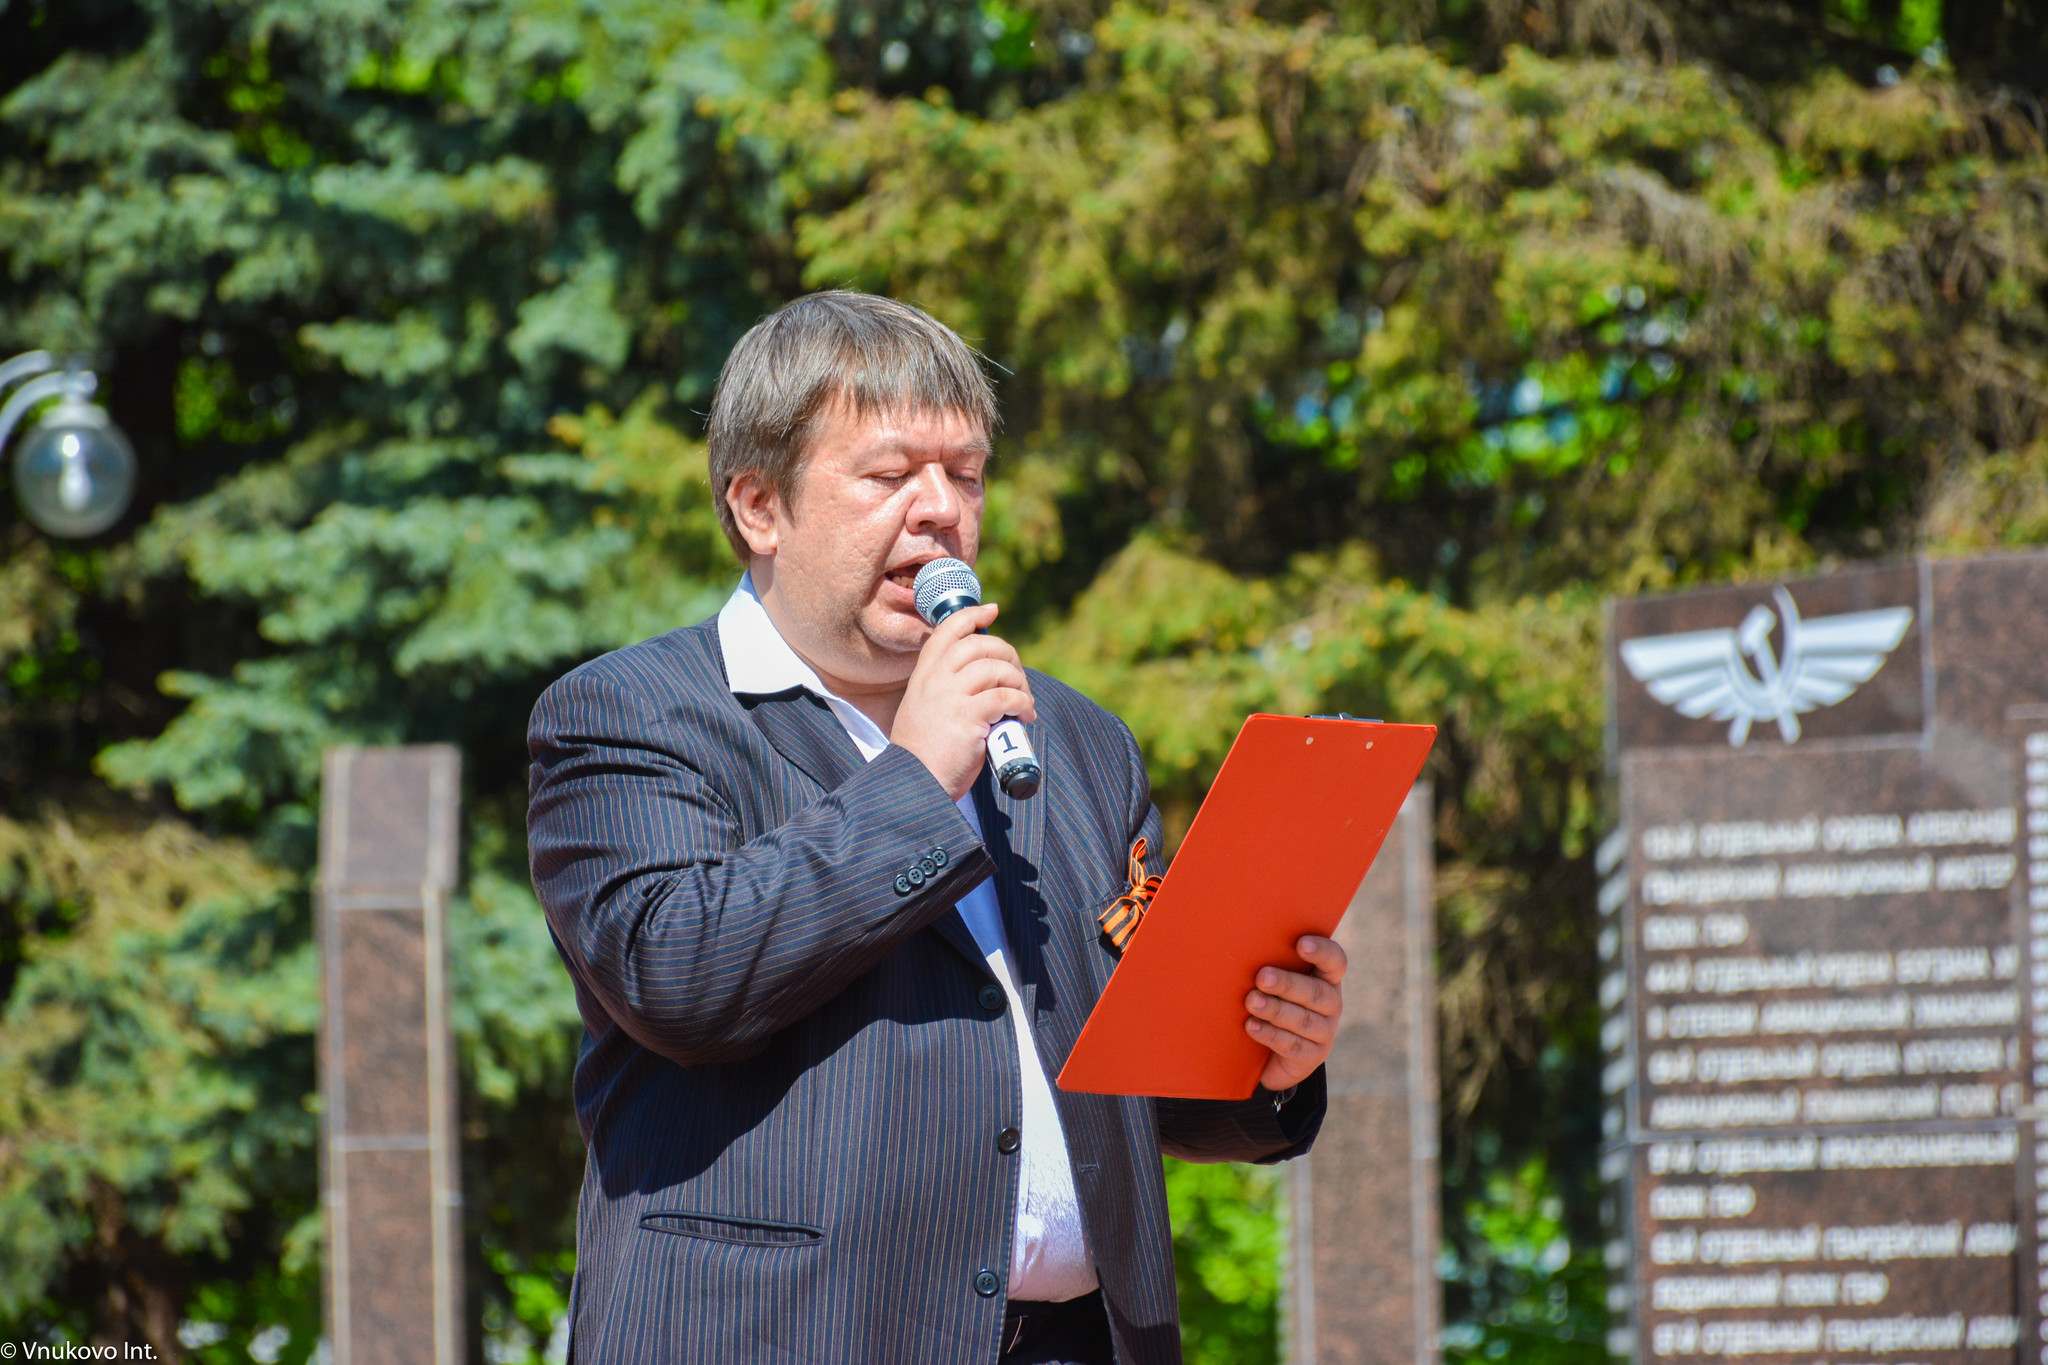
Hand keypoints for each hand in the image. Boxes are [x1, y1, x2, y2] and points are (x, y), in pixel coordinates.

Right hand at [891, 602, 1035, 800]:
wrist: (915, 782)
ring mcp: (951, 696)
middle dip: (1008, 654)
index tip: (992, 610)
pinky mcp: (969, 716)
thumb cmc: (924, 752)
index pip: (948, 630)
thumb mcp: (924, 709)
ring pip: (996, 668)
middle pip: (981, 645)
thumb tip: (984, 679)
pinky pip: (1005, 697)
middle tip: (1018, 677)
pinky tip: (1025, 716)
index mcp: (924, 675)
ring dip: (1020, 683)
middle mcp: (936, 679)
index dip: (973, 615)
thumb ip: (945, 689)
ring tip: (1024, 703)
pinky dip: (1023, 704)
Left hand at [1244, 935, 1345, 1091]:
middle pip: (1315, 992)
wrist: (1272, 1054)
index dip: (1322, 951)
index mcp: (1326, 979)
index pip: (1335, 961)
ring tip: (1252, 1001)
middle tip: (1262, 977)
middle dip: (1287, 984)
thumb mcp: (1275, 984)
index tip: (1301, 944)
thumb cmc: (1271, 1002)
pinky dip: (1270, 1034)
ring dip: (1275, 1009)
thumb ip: (1270, 966)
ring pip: (1303, 1020)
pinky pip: (1293, 1045)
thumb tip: (1239, 949)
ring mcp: (1324, 1032)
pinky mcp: (1312, 1056)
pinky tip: (1251, 1026)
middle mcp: (1332, 1004)